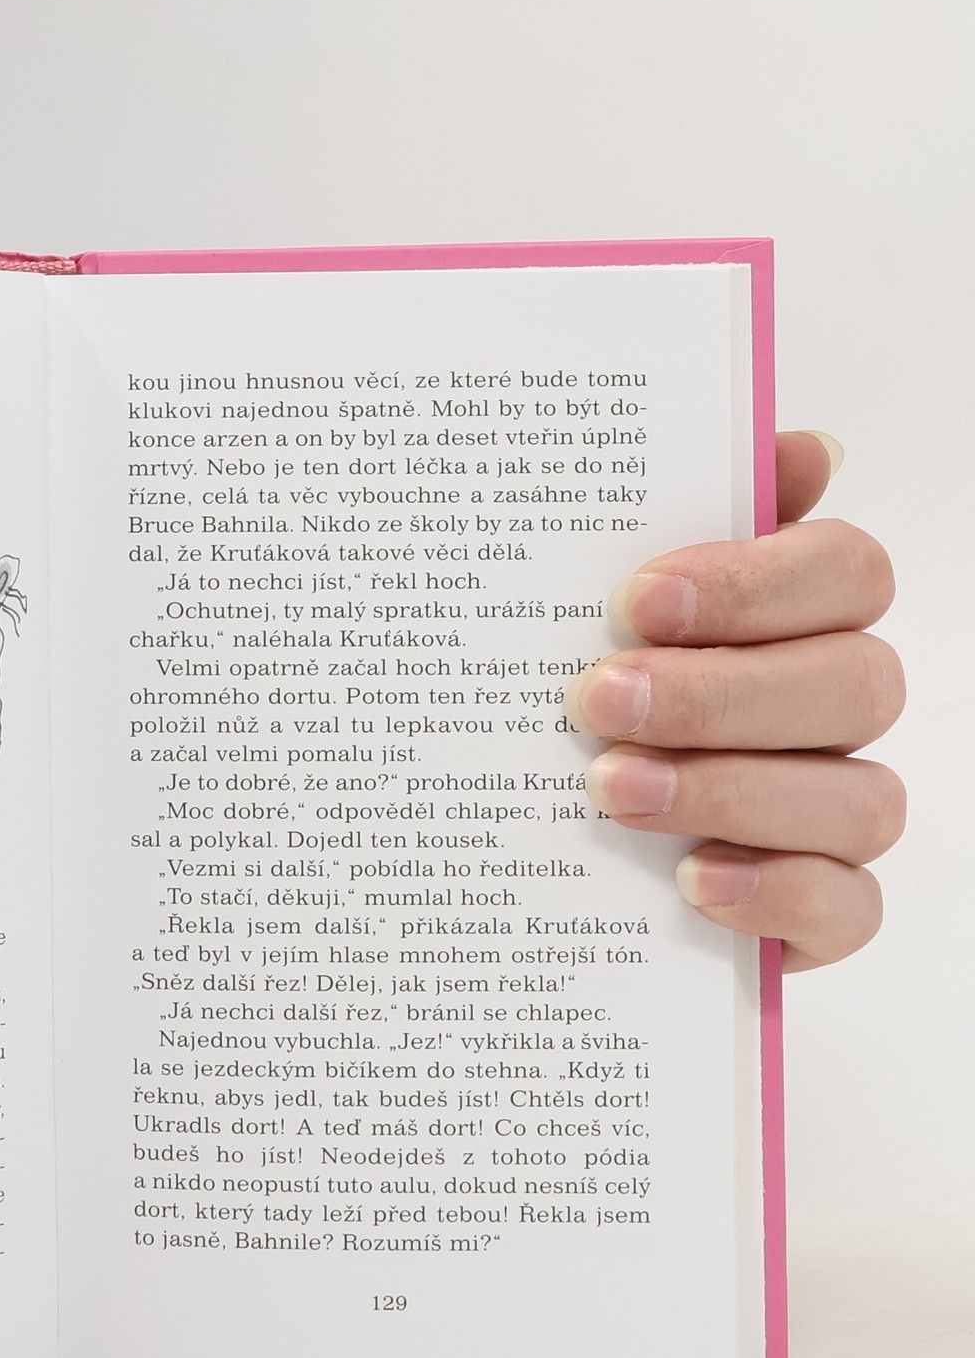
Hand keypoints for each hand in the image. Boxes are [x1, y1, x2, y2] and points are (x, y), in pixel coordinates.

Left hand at [567, 432, 901, 970]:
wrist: (495, 840)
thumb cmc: (557, 694)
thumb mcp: (571, 605)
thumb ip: (658, 518)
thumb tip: (798, 447)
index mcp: (795, 617)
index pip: (846, 571)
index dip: (754, 583)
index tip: (635, 599)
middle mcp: (830, 709)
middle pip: (856, 684)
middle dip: (721, 693)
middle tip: (595, 700)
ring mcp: (831, 814)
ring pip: (861, 800)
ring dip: (733, 789)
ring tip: (609, 789)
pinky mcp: (814, 911)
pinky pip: (848, 907)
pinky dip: (778, 893)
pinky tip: (691, 879)